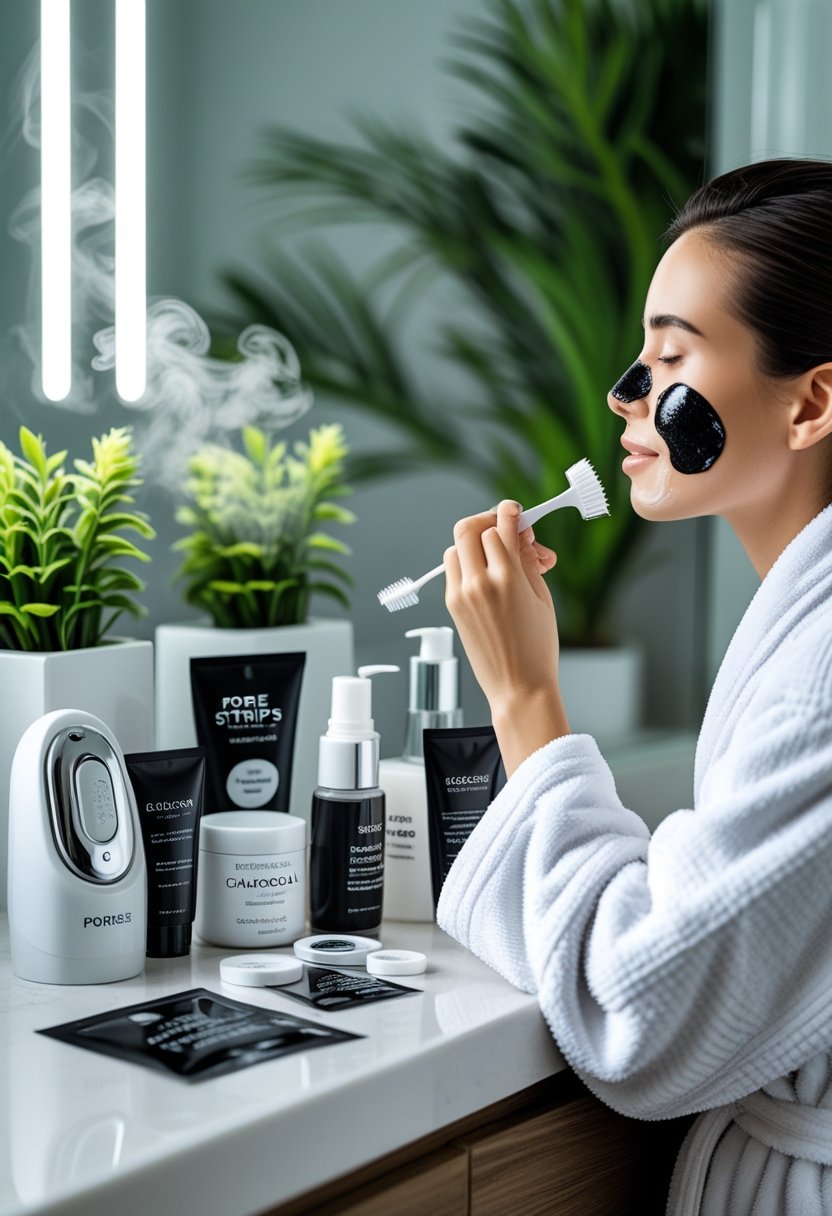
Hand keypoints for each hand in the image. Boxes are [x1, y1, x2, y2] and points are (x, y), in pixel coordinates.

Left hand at [444, 500, 569, 772]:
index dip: (510, 514)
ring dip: (474, 544)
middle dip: (487, 522)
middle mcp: (479, 583)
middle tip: (503, 530)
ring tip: (498, 557)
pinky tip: (489, 576)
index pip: (500, 527)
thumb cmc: (537, 648)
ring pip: (456, 548)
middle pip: (468, 529)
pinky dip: (467, 564)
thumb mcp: (542, 598)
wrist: (519, 687)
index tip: (516, 512)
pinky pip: (453, 571)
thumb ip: (527, 561)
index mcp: (507, 579)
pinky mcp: (452, 606)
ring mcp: (460, 595)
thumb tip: (520, 534)